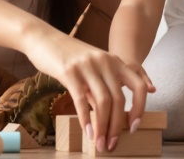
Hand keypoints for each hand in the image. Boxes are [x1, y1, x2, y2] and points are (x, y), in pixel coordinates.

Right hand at [23, 31, 154, 152]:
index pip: (138, 86)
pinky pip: (81, 99)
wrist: (44, 39)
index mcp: (115, 61)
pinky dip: (85, 118)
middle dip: (117, 125)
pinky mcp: (69, 71)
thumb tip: (112, 116)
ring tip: (99, 143)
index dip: (139, 109)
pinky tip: (87, 131)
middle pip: (119, 99)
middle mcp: (105, 62)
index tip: (134, 127)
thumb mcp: (93, 68)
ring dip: (102, 127)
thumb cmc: (69, 57)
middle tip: (112, 144)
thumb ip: (104, 87)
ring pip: (102, 101)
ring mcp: (87, 65)